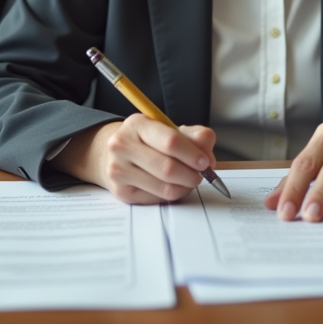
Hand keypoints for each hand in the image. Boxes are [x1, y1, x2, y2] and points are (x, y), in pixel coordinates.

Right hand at [53, 114, 217, 204]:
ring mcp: (118, 170)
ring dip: (185, 187)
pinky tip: (172, 186)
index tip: (206, 162)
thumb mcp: (170, 130)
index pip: (171, 141)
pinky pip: (157, 199)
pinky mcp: (121, 192)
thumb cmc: (149, 142)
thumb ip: (194, 136)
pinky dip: (172, 195)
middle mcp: (122, 146)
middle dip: (192, 175)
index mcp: (137, 124)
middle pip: (168, 168)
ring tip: (188, 180)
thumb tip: (207, 153)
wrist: (115, 155)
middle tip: (201, 175)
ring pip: (164, 187)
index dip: (193, 154)